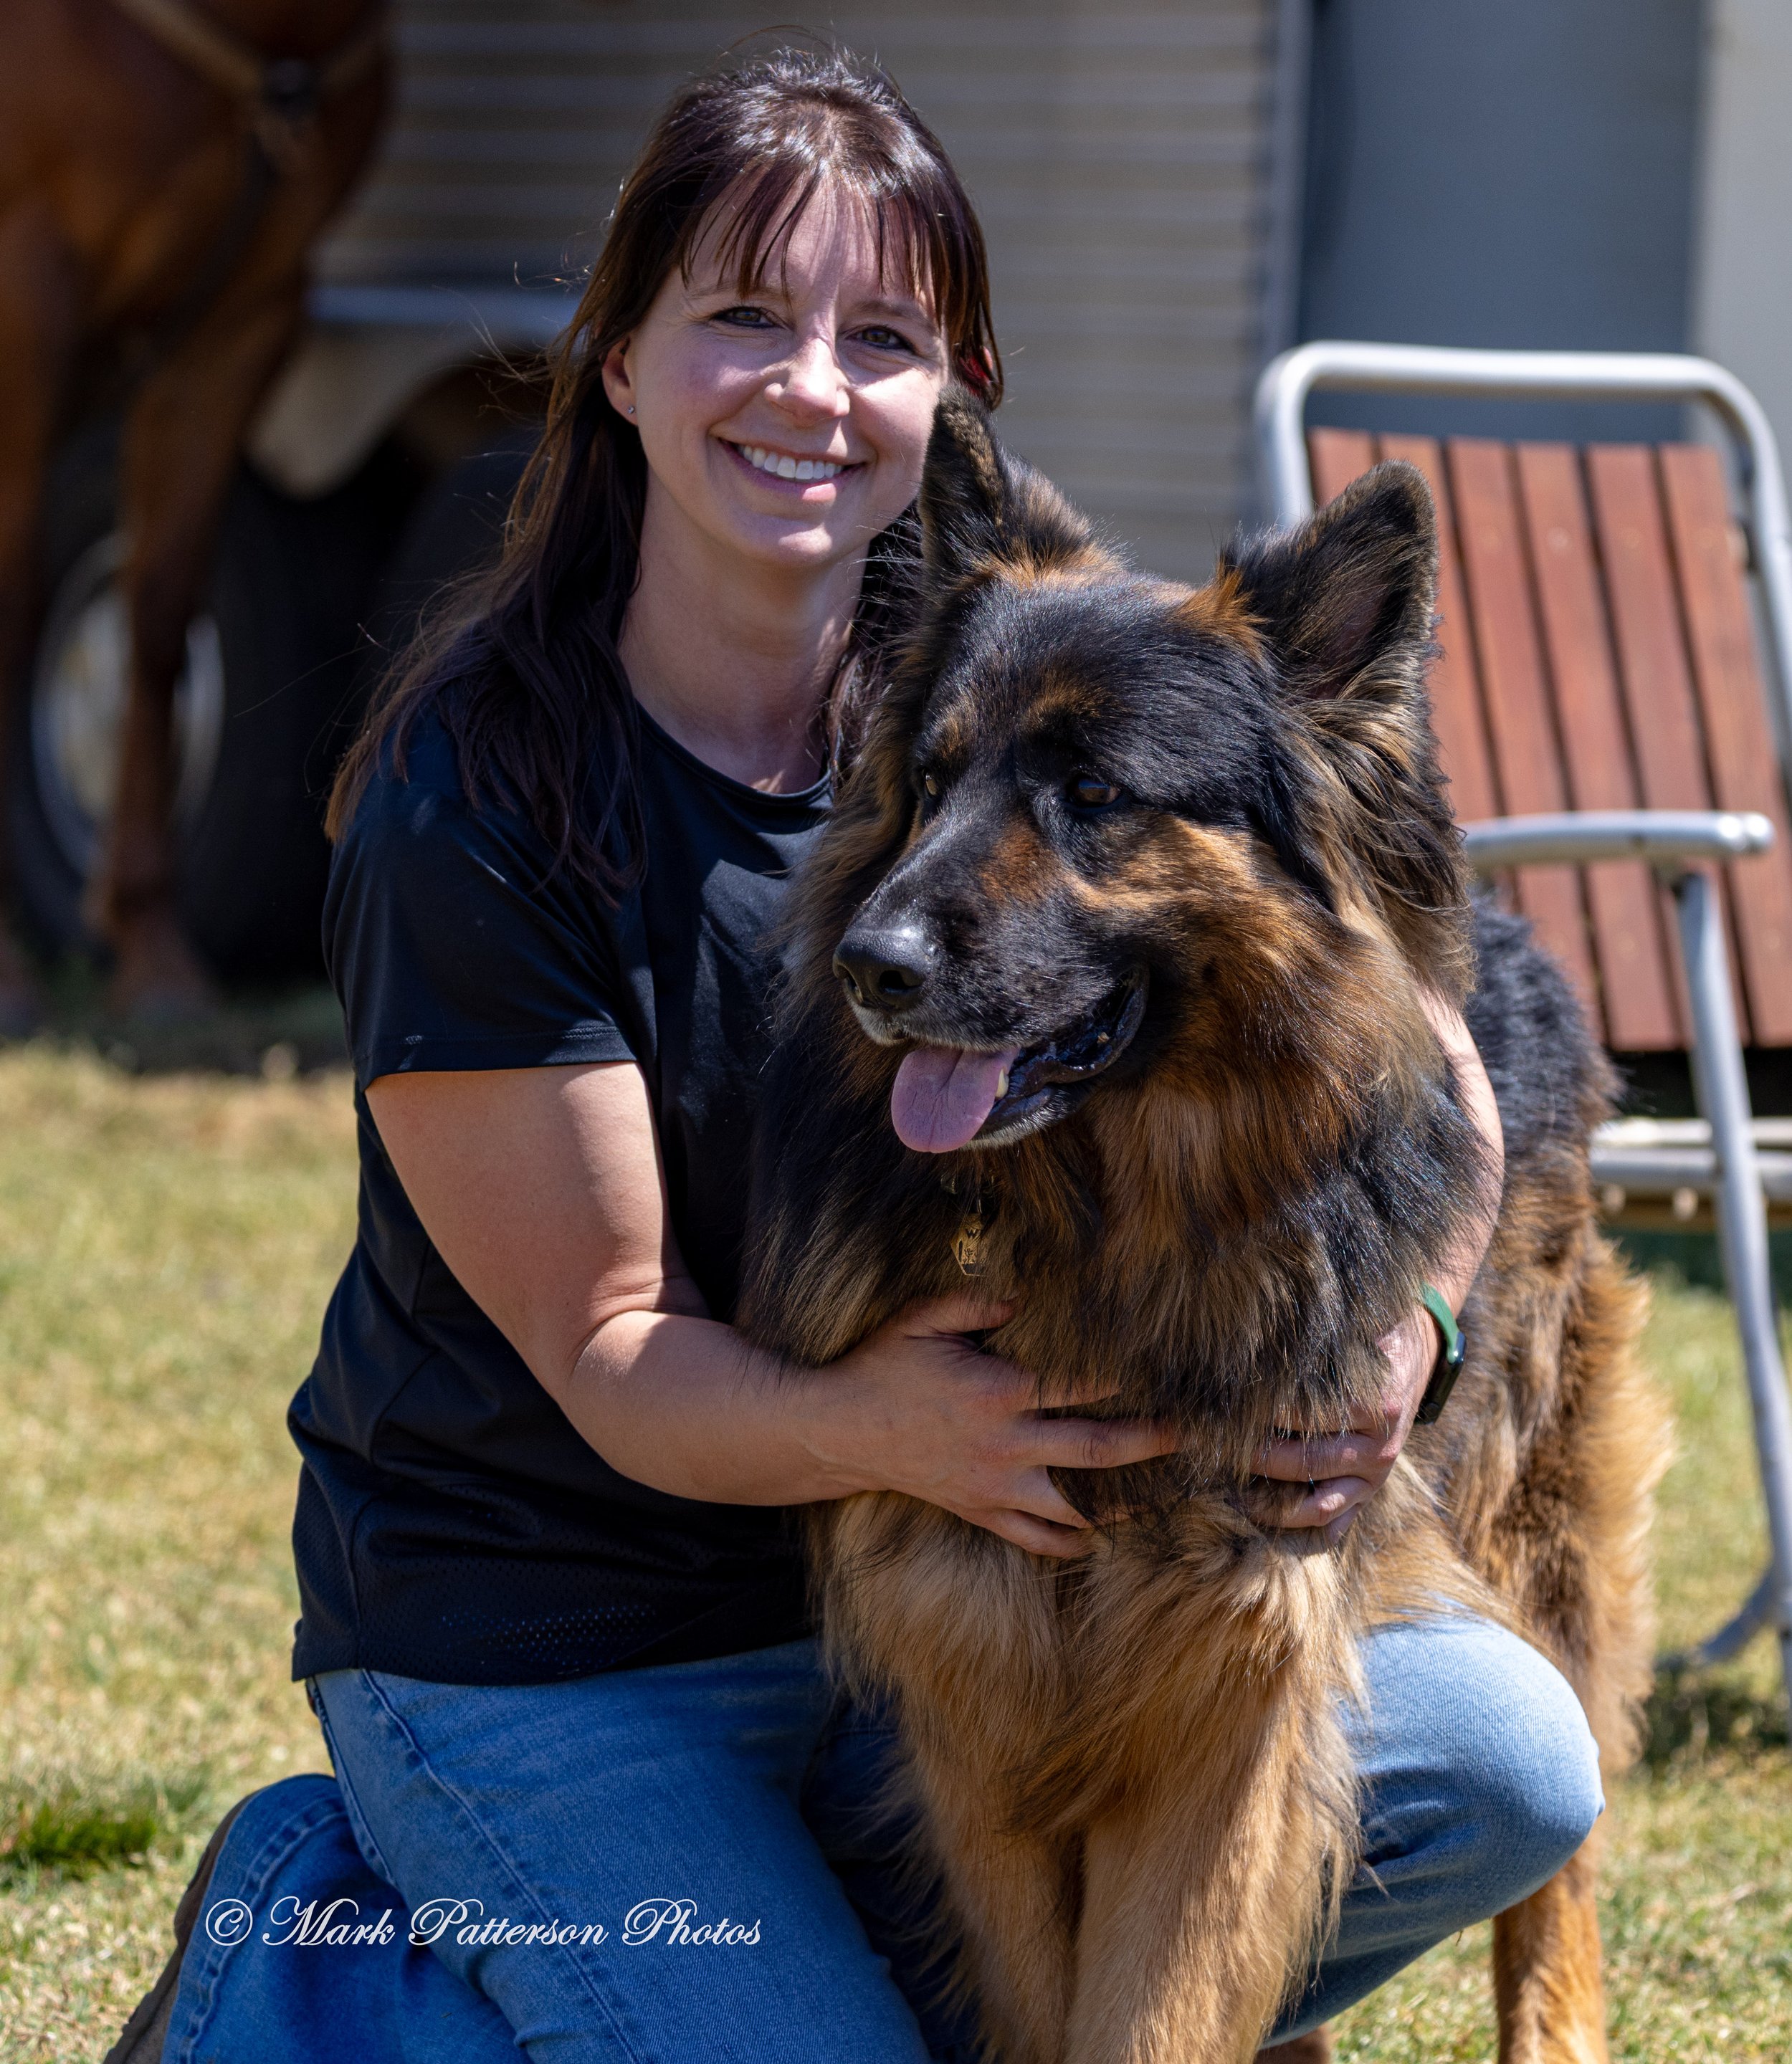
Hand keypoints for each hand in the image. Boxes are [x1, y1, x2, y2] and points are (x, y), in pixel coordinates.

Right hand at [814, 1293, 1182, 1558]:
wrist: (836, 1431)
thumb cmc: (880, 1367)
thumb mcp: (922, 1319)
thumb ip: (977, 1300)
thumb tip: (1027, 1289)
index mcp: (998, 1391)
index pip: (1080, 1385)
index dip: (1127, 1378)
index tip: (1167, 1371)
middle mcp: (1005, 1445)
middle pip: (1097, 1450)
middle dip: (1150, 1443)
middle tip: (1193, 1436)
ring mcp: (994, 1486)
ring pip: (1076, 1504)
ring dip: (1125, 1501)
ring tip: (1168, 1495)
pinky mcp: (979, 1512)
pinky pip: (1035, 1539)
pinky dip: (1071, 1542)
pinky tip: (1099, 1537)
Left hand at [1247, 1304, 1436, 1544]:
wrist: (1418, 1352)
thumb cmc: (1370, 1338)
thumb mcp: (1350, 1334)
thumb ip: (1312, 1345)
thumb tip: (1249, 1347)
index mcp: (1377, 1406)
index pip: (1307, 1416)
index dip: (1262, 1414)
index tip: (1225, 1408)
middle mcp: (1379, 1447)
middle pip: (1306, 1462)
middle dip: (1255, 1458)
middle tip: (1212, 1449)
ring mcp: (1376, 1476)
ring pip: (1317, 1504)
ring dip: (1269, 1502)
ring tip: (1228, 1492)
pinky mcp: (1370, 1492)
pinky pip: (1335, 1525)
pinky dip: (1298, 1528)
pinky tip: (1261, 1519)